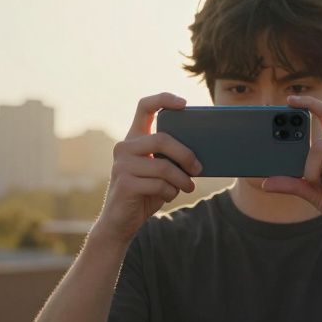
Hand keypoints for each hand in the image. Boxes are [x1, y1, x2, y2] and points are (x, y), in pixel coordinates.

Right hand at [92, 93, 201, 245]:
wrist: (121, 222)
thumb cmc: (145, 193)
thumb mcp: (158, 171)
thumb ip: (169, 157)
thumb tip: (200, 151)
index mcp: (134, 139)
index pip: (144, 107)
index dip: (164, 99)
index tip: (184, 104)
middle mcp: (124, 147)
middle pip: (161, 139)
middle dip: (185, 154)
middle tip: (198, 168)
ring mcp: (122, 165)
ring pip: (163, 166)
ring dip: (182, 179)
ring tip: (189, 187)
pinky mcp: (125, 183)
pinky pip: (158, 184)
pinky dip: (170, 192)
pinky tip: (168, 196)